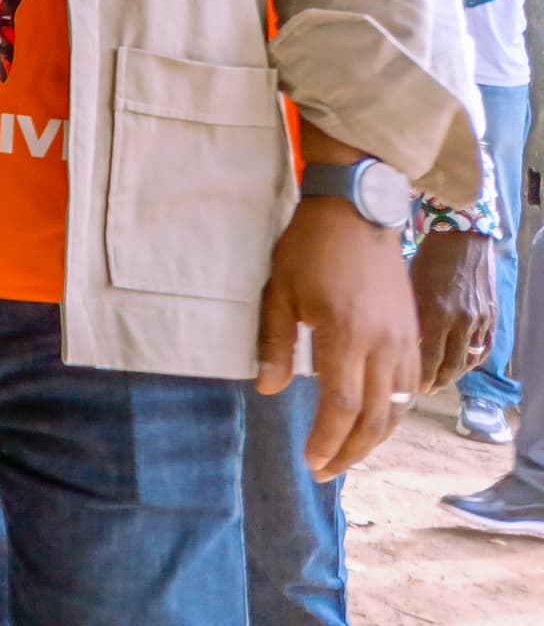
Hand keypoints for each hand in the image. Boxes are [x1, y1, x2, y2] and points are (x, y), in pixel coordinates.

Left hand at [255, 195, 420, 478]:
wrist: (355, 211)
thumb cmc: (309, 247)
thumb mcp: (279, 291)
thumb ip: (275, 343)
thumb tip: (269, 390)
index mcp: (346, 335)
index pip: (342, 405)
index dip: (327, 439)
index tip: (310, 461)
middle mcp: (382, 344)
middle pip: (375, 418)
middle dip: (350, 451)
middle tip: (325, 471)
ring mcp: (403, 339)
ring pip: (397, 407)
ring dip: (374, 439)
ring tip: (346, 455)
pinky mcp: (412, 332)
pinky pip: (409, 387)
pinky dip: (393, 413)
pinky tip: (374, 422)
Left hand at [409, 228, 496, 392]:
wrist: (460, 237)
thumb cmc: (424, 257)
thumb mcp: (406, 285)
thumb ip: (404, 315)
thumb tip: (392, 343)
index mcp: (436, 312)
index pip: (429, 358)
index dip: (420, 378)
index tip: (409, 390)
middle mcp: (461, 320)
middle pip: (450, 366)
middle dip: (436, 382)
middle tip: (423, 391)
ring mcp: (480, 319)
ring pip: (469, 361)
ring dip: (454, 375)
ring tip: (439, 382)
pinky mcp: (492, 316)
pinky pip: (485, 348)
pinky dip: (472, 361)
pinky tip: (460, 366)